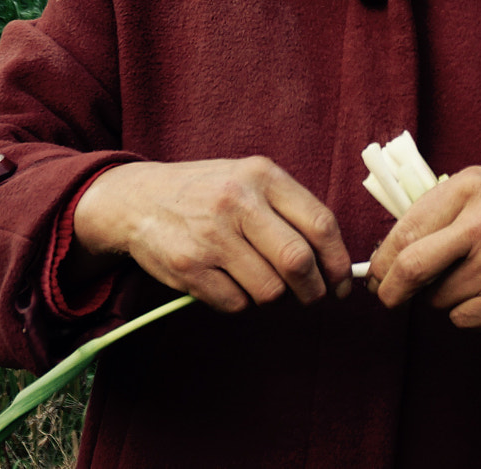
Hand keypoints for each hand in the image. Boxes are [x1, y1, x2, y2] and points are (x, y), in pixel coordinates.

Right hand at [66, 157, 353, 312]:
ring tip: (260, 280)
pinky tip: (228, 282)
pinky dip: (240, 302)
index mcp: (262, 175)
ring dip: (273, 297)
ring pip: (269, 290)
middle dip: (314, 289)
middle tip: (313, 296)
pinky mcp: (188, 266)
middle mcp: (238, 202)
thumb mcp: (250, 180)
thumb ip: (291, 210)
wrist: (138, 198)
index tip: (342, 281)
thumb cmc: (207, 192)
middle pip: (297, 262)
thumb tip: (336, 260)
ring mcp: (211, 235)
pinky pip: (235, 304)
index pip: (320, 224)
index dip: (339, 260)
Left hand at [364, 167, 480, 331]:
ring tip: (468, 276)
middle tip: (387, 296)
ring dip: (438, 297)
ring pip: (437, 298)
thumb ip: (436, 209)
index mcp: (471, 188)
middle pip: (412, 270)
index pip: (406, 231)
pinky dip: (463, 312)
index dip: (381, 259)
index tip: (376, 271)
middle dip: (389, 290)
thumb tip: (384, 253)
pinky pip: (461, 319)